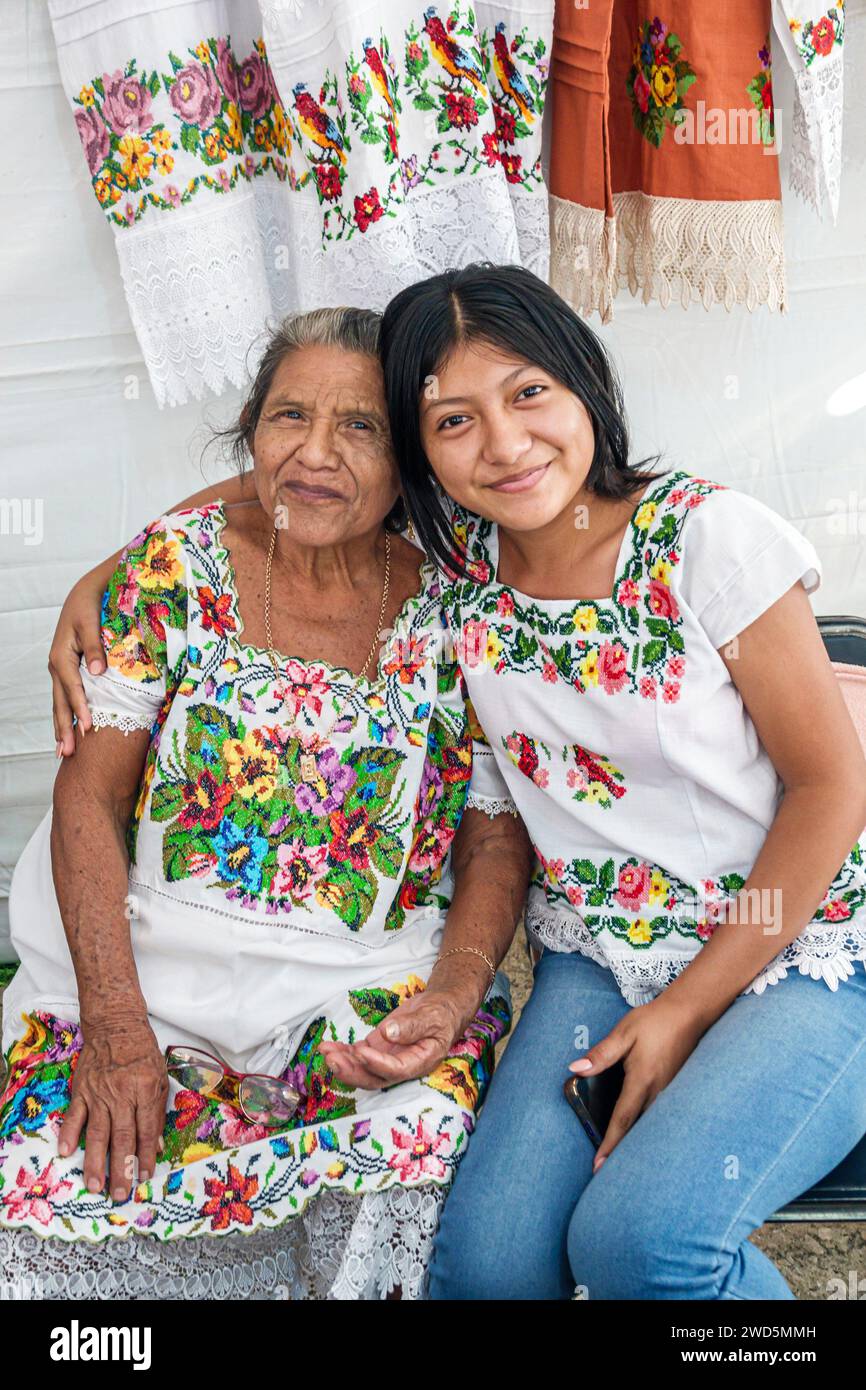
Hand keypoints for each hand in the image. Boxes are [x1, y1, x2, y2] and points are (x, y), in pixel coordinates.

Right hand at [48, 570, 106, 756]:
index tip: (88, 729)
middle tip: (68, 754)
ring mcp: (59, 670)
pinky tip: (67, 732)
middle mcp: (57, 666)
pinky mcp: (66, 672)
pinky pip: (64, 698)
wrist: (83, 594)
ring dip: (61, 728)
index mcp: (62, 656)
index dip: (80, 709)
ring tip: (63, 752)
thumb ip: (95, 647)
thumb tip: (100, 673)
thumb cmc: (89, 606)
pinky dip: (65, 716)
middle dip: (64, 729)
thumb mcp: (92, 622)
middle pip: (60, 703)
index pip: (73, 688)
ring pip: (59, 704)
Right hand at [57, 1018, 167, 1200]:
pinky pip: (74, 1115)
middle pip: (122, 1137)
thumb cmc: (142, 1053)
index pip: (147, 1130)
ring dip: (95, 1162)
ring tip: (95, 1185)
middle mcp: (122, 1094)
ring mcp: (99, 1093)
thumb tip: (158, 1146)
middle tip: (120, 1194)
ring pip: (97, 1133)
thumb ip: (158, 1111)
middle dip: (121, 1169)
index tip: (144, 1178)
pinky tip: (66, 1152)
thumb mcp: (160, 1077)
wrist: (115, 1025)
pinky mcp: (81, 1090)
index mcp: (146, 1090)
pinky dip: (69, 1134)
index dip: (146, 1156)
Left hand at [317, 987, 470, 1088]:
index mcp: (419, 1062)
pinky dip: (342, 1052)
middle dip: (351, 1071)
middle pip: (374, 1078)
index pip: (396, 1070)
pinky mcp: (377, 1049)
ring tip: (325, 1051)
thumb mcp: (432, 1017)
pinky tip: (328, 1046)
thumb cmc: (441, 1014)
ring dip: (342, 1062)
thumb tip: (388, 1032)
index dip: (376, 1064)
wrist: (440, 1010)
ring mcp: (387, 1058)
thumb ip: (412, 1026)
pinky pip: (357, 1055)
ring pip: (362, 1069)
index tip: (360, 1051)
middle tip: (332, 1060)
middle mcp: (401, 1066)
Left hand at [569, 996, 706, 1172]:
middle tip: (607, 1177)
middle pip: (638, 1131)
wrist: (689, 1014)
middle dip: (623, 1154)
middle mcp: (658, 1092)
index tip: (599, 1166)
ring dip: (637, 1145)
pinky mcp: (676, 1090)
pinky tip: (641, 1137)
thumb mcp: (623, 1033)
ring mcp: (670, 1093)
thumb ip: (601, 1054)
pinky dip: (649, 1131)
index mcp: (642, 1080)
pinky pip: (660, 1117)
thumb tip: (575, 1069)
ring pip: (651, 1127)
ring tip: (622, 1165)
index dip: (610, 1145)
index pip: (622, 1120)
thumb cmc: (653, 1022)